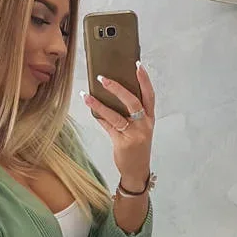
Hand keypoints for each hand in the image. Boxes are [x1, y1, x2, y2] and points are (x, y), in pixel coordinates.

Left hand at [81, 63, 154, 187]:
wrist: (136, 170)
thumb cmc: (137, 147)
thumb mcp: (140, 129)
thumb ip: (131, 113)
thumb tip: (112, 93)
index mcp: (149, 118)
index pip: (149, 95)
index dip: (144, 80)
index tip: (137, 65)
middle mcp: (144, 125)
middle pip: (132, 102)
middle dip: (117, 88)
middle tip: (103, 78)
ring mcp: (133, 134)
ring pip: (116, 115)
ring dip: (100, 104)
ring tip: (87, 95)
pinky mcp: (122, 143)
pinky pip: (108, 126)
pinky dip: (99, 117)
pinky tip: (91, 109)